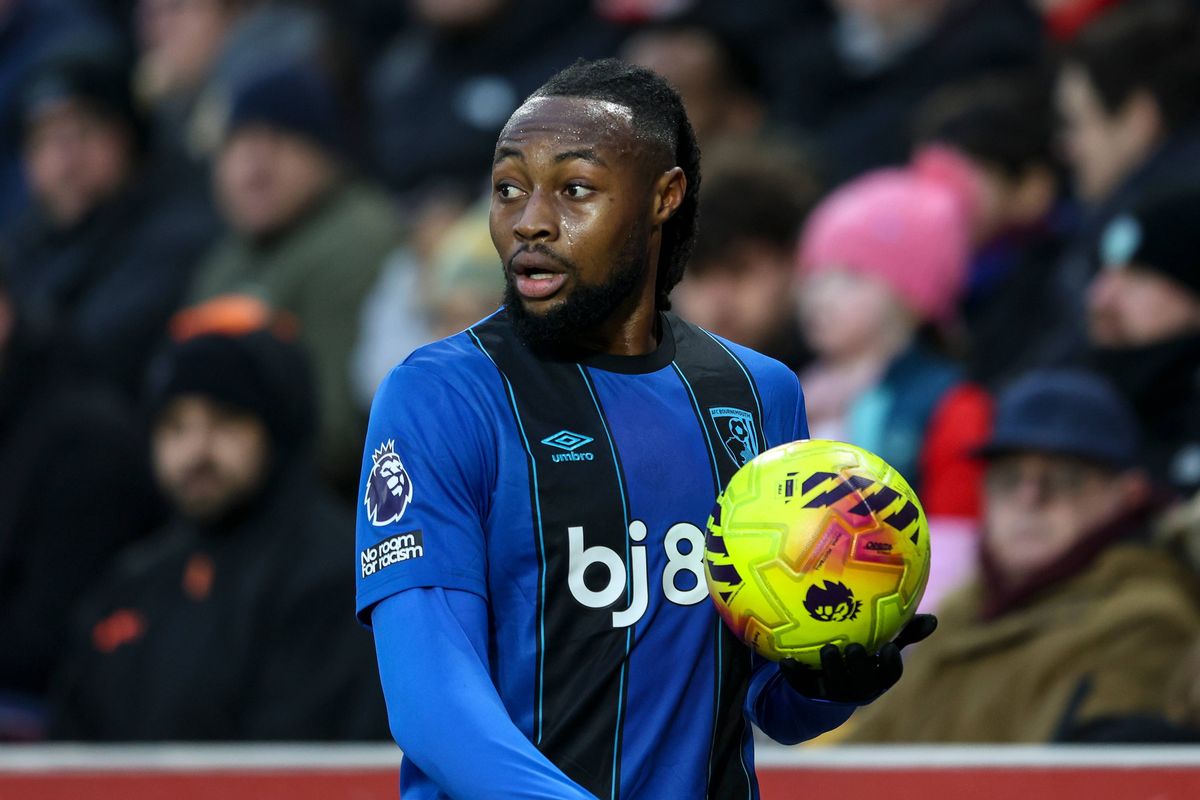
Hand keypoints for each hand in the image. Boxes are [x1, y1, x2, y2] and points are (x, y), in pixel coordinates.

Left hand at [779, 614, 936, 703]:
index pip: (889, 675)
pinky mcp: (810, 693)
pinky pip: (802, 685)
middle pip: (863, 683)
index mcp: (877, 677)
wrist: (827, 689)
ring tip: (829, 649)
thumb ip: (905, 632)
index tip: (889, 648)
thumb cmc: (862, 659)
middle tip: (854, 648)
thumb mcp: (882, 645)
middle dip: (860, 667)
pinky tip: (786, 661)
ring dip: (832, 669)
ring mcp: (834, 693)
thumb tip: (935, 619)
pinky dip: (795, 674)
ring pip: (836, 686)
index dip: (891, 664)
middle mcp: (859, 688)